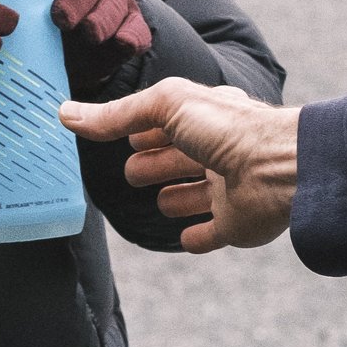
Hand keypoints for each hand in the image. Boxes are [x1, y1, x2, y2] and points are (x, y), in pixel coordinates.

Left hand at [34, 0, 151, 97]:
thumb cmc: (37, 23)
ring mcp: (116, 2)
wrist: (64, 58)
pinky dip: (132, 36)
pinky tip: (123, 43)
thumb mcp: (22, 3)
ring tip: (90, 34)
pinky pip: (137, 30)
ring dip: (102, 18)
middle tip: (60, 18)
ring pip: (115, 4)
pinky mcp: (130, 28)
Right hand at [60, 76, 299, 249]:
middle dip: (154, 166)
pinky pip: (212, 234)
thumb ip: (116, 115)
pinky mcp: (235, 224)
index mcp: (203, 120)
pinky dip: (198, 237)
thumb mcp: (165, 107)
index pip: (165, 125)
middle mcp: (216, 153)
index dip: (145, 130)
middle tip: (135, 172)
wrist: (279, 169)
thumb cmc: (228, 129)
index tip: (125, 136)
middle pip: (175, 162)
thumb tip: (66, 114)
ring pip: (192, 197)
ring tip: (164, 200)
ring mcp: (226, 190)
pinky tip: (187, 238)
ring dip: (176, 200)